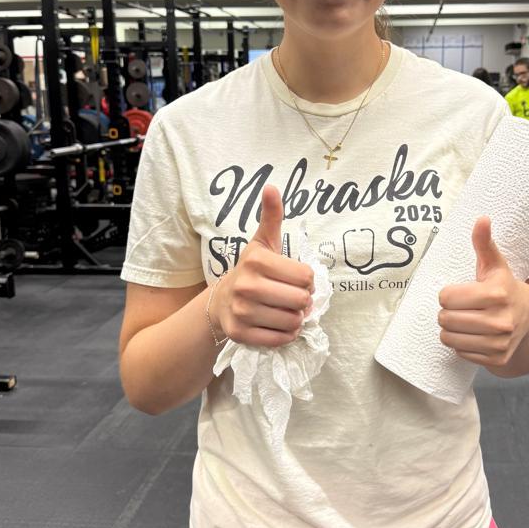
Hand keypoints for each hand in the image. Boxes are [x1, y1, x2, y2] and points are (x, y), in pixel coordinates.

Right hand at [215, 185, 314, 347]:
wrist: (221, 301)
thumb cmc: (251, 271)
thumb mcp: (262, 242)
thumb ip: (272, 216)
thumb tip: (272, 187)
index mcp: (256, 260)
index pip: (306, 277)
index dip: (307, 281)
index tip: (295, 280)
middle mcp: (247, 285)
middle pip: (302, 300)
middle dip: (303, 301)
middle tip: (292, 298)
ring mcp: (242, 312)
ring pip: (293, 322)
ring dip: (295, 319)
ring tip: (284, 311)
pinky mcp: (240, 334)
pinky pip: (280, 340)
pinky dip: (285, 335)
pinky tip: (276, 325)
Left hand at [437, 217, 528, 369]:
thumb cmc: (505, 288)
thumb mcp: (496, 265)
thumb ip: (485, 243)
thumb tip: (482, 218)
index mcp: (497, 293)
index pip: (446, 297)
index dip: (447, 294)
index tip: (456, 293)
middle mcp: (501, 320)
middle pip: (445, 319)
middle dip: (446, 312)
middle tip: (457, 309)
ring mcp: (500, 342)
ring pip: (449, 338)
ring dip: (449, 331)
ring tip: (462, 322)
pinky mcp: (497, 358)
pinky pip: (460, 353)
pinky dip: (461, 346)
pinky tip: (473, 336)